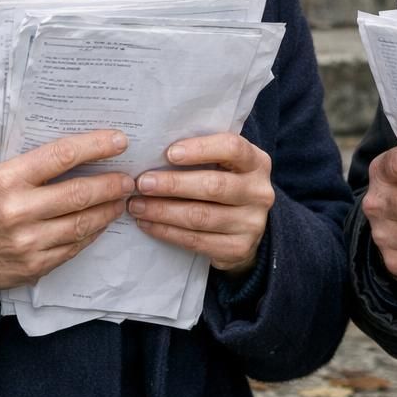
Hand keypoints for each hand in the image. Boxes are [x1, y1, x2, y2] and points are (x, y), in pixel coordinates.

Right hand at [0, 129, 134, 290]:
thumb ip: (28, 161)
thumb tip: (75, 148)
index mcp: (7, 178)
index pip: (62, 155)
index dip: (96, 146)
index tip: (119, 141)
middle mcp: (19, 210)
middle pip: (80, 193)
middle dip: (112, 183)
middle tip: (129, 178)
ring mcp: (28, 242)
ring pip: (83, 223)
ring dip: (108, 209)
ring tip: (121, 199)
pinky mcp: (34, 266)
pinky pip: (74, 246)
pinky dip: (92, 232)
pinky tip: (100, 222)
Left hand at [128, 133, 273, 275]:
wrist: (245, 226)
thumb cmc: (224, 183)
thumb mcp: (224, 164)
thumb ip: (201, 154)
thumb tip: (154, 148)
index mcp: (257, 162)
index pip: (232, 148)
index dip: (201, 149)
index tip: (169, 153)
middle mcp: (259, 192)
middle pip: (213, 186)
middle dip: (173, 184)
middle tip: (142, 183)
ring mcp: (252, 223)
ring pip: (201, 217)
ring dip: (163, 211)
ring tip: (137, 205)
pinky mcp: (238, 249)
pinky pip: (196, 241)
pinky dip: (167, 232)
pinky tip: (148, 224)